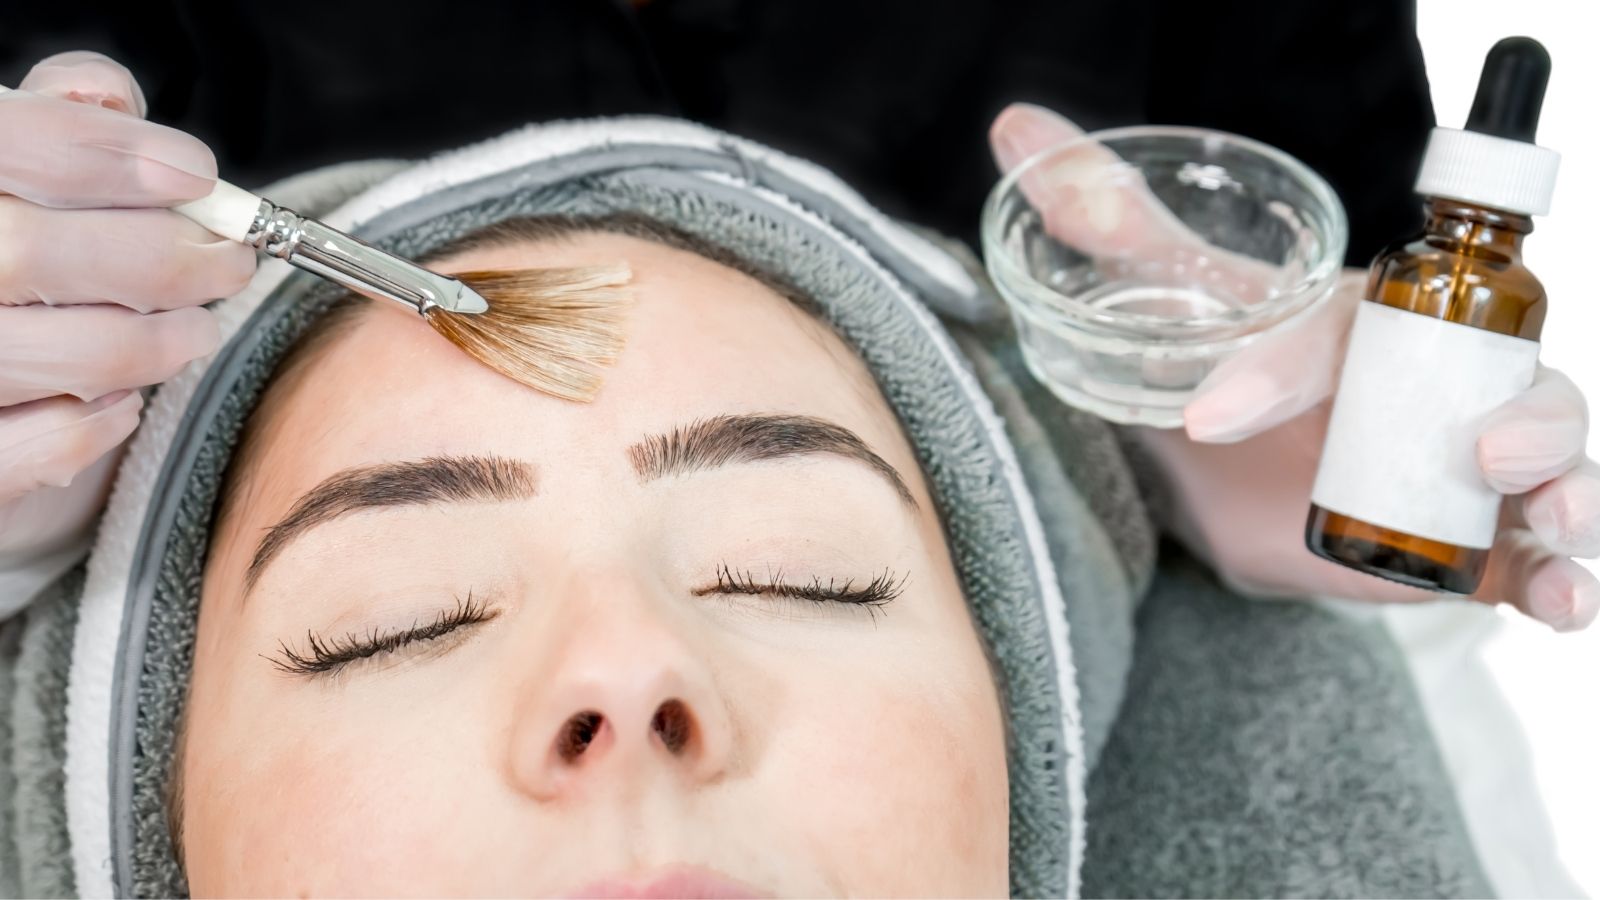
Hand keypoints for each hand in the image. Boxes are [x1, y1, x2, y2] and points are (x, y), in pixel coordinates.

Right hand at [0, 51, 255, 563]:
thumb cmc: (7, 246)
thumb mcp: (18, 167)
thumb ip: (61, 122)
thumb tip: (109, 98)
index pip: (5, 141)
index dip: (107, 154)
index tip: (198, 177)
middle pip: (31, 253)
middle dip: (162, 257)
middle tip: (230, 262)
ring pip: (64, 352)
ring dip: (157, 342)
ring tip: (194, 328)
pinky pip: (44, 445)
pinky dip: (104, 422)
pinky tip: (122, 400)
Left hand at [990, 102, 1598, 631]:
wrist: (1236, 466)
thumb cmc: (1224, 362)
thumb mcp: (1172, 299)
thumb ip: (1109, 223)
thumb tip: (1017, 129)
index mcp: (1364, 312)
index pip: (1336, 331)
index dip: (1277, 372)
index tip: (1211, 417)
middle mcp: (1438, 377)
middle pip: (1517, 380)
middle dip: (1528, 413)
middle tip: (1489, 449)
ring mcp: (1463, 457)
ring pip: (1552, 459)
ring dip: (1571, 487)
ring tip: (1554, 516)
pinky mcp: (1467, 533)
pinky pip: (1530, 553)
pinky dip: (1559, 576)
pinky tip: (1559, 599)